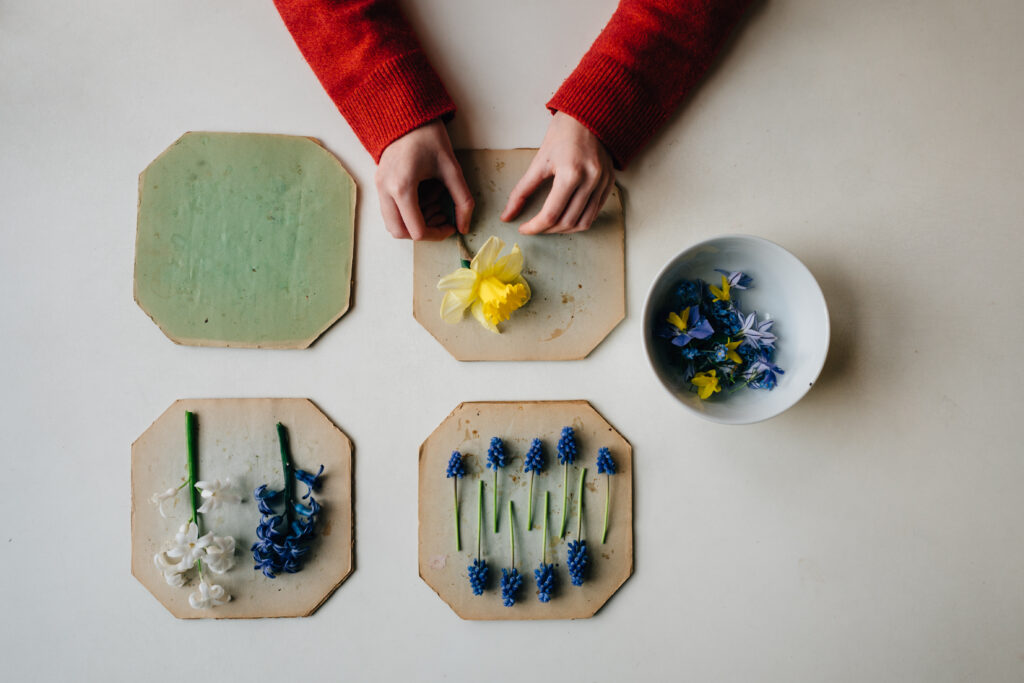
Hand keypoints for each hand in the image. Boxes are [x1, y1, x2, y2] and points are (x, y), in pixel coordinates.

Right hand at [375, 120, 473, 239]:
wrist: (407, 116)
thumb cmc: (430, 138)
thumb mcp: (452, 169)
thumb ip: (462, 201)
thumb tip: (464, 227)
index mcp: (403, 187)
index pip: (417, 230)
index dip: (438, 234)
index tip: (451, 225)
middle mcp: (385, 190)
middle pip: (400, 232)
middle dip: (424, 232)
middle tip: (442, 220)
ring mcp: (379, 187)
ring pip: (392, 224)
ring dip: (414, 224)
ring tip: (434, 206)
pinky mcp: (378, 184)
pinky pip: (390, 211)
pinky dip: (406, 214)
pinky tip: (424, 199)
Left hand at [501, 112, 614, 234]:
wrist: (590, 116)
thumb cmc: (562, 133)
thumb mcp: (539, 161)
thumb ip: (522, 191)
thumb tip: (507, 215)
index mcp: (570, 173)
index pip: (551, 214)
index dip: (534, 227)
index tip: (523, 229)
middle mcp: (590, 181)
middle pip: (567, 222)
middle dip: (547, 230)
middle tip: (534, 227)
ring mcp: (602, 183)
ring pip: (583, 223)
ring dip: (564, 229)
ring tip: (549, 225)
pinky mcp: (609, 184)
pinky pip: (595, 213)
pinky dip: (579, 220)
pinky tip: (566, 216)